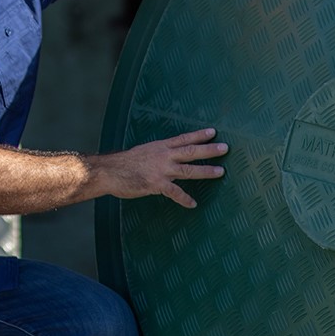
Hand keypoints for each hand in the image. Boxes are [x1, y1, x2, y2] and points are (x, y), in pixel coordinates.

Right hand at [99, 128, 228, 208]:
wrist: (109, 171)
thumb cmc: (123, 164)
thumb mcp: (143, 152)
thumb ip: (157, 154)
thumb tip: (165, 156)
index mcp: (160, 147)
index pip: (183, 138)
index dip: (199, 135)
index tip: (213, 132)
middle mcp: (163, 156)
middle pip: (191, 151)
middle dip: (210, 150)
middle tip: (226, 148)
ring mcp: (161, 170)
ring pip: (189, 170)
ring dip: (206, 171)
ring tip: (221, 172)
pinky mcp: (156, 184)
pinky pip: (175, 192)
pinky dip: (185, 199)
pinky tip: (193, 204)